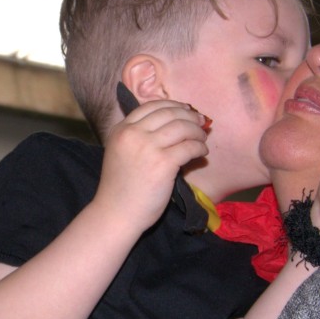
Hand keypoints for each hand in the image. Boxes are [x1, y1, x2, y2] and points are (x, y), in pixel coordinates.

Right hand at [95, 100, 208, 231]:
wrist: (116, 213)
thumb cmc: (122, 187)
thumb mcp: (121, 152)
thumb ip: (138, 136)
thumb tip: (172, 123)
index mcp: (121, 129)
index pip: (151, 106)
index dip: (173, 105)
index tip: (186, 110)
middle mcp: (133, 134)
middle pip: (169, 113)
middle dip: (189, 116)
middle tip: (201, 121)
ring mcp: (148, 147)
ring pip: (182, 127)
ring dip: (197, 131)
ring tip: (202, 138)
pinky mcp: (163, 163)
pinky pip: (189, 147)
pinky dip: (199, 148)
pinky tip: (202, 153)